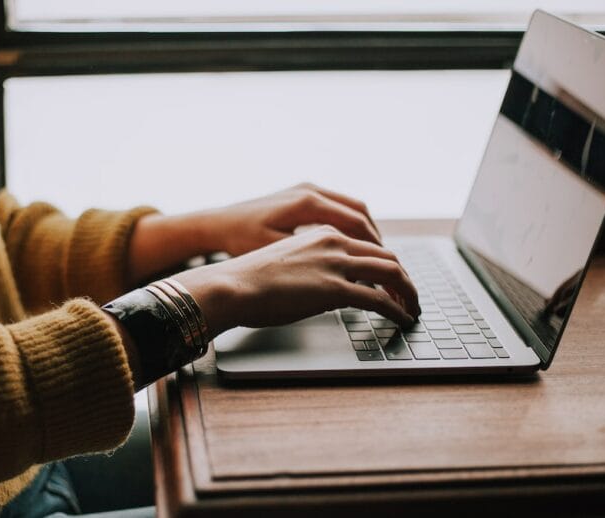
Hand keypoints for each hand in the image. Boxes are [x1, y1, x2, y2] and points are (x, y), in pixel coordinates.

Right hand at [171, 225, 419, 337]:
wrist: (231, 286)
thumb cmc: (249, 280)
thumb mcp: (287, 263)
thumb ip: (313, 269)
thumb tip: (326, 291)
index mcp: (322, 233)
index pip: (367, 245)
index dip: (386, 264)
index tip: (392, 281)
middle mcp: (334, 242)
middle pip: (387, 256)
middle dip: (404, 278)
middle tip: (410, 297)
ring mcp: (336, 264)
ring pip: (392, 273)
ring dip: (408, 293)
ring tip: (412, 309)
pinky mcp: (335, 289)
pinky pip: (380, 299)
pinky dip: (398, 309)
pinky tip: (402, 319)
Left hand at [197, 182, 380, 257]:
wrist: (216, 223)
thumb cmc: (240, 240)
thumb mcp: (277, 253)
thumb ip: (313, 261)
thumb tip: (347, 276)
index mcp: (307, 203)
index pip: (356, 223)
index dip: (375, 248)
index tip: (386, 268)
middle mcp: (310, 190)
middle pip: (360, 213)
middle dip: (376, 241)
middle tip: (388, 265)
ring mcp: (306, 189)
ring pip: (351, 208)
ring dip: (366, 232)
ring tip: (375, 257)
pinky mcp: (301, 194)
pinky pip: (337, 206)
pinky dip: (350, 225)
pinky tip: (352, 245)